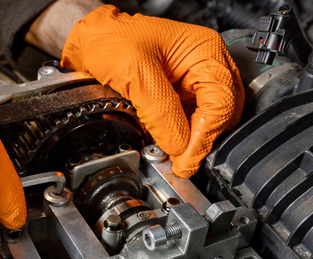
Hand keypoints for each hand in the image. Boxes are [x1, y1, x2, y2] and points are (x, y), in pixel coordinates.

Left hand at [59, 5, 243, 176]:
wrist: (90, 41)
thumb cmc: (111, 39)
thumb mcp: (134, 72)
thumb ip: (160, 111)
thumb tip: (180, 147)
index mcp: (205, 52)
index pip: (221, 101)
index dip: (205, 135)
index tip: (186, 160)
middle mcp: (205, 67)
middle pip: (222, 114)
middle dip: (202, 140)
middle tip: (181, 163)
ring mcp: (193, 83)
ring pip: (206, 122)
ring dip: (191, 141)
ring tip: (172, 157)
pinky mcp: (179, 97)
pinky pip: (188, 123)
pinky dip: (180, 137)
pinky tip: (167, 145)